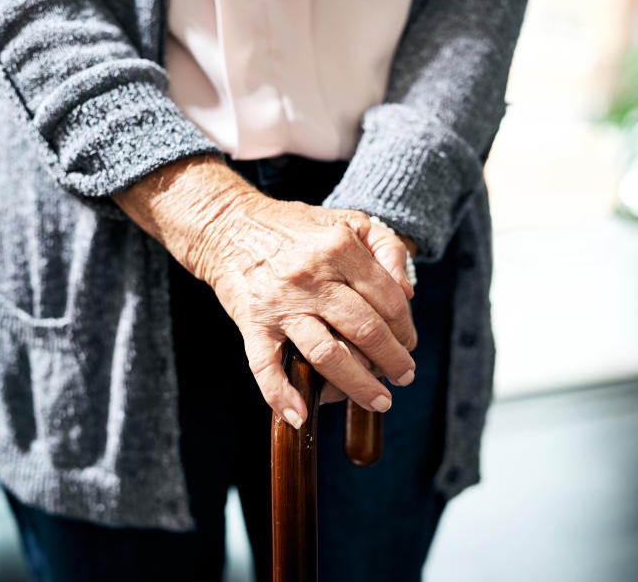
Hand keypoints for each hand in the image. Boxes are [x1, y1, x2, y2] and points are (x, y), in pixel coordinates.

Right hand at [113, 155, 417, 427]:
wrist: (229, 226)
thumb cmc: (296, 228)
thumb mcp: (350, 220)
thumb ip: (388, 249)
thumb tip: (407, 295)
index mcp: (340, 248)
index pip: (389, 300)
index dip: (406, 328)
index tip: (409, 343)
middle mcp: (312, 277)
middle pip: (365, 330)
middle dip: (393, 361)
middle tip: (404, 376)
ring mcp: (281, 304)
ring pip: (327, 354)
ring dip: (358, 385)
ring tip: (379, 402)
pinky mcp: (253, 324)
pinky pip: (266, 366)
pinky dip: (281, 395)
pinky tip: (300, 416)